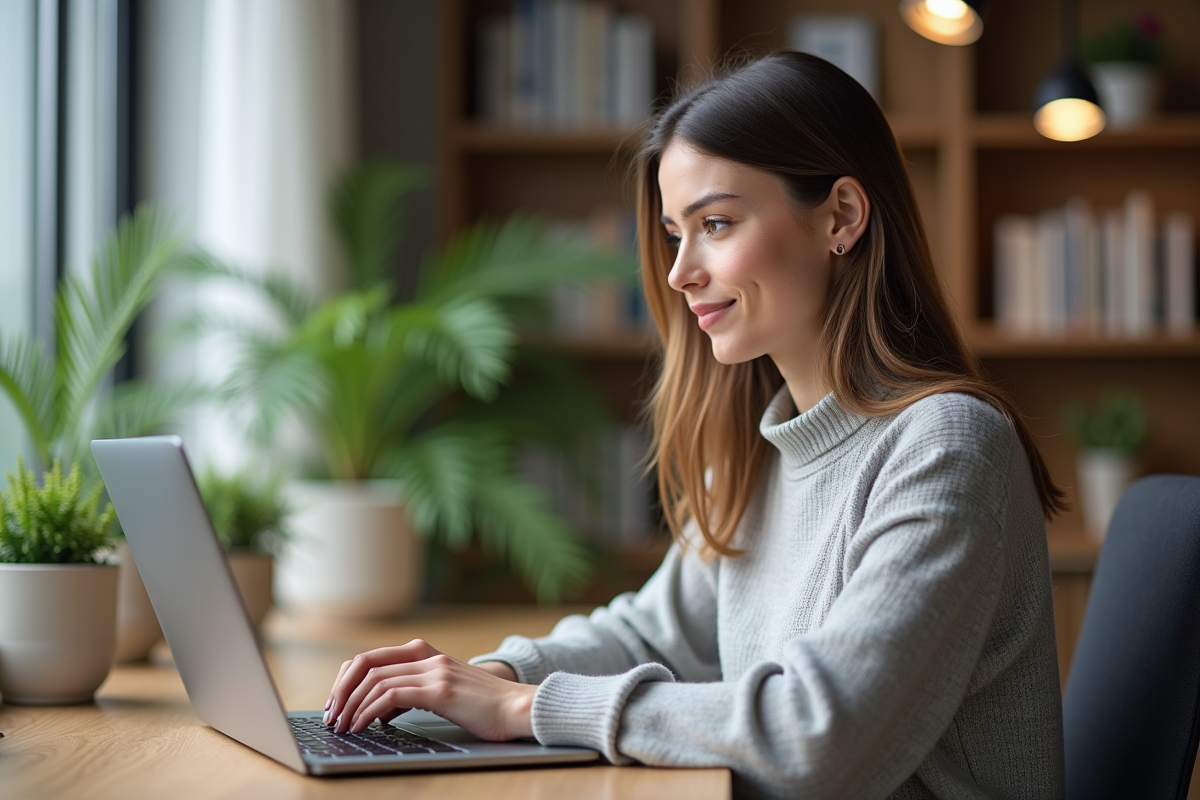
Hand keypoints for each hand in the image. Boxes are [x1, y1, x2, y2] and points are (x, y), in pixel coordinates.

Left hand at [323, 639, 535, 740]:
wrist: (519, 708)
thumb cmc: (483, 707)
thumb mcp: (443, 693)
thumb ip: (414, 692)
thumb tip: (381, 711)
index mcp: (425, 653)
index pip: (370, 657)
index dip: (345, 679)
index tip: (335, 703)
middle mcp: (427, 656)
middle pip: (366, 663)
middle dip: (341, 690)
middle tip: (331, 714)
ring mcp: (434, 670)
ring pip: (375, 680)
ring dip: (352, 705)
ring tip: (343, 726)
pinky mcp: (440, 690)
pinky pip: (391, 697)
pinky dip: (369, 712)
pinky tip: (363, 727)